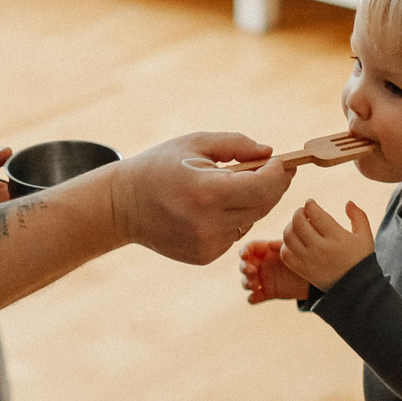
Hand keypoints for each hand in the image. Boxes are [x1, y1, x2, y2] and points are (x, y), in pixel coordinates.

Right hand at [107, 132, 293, 264]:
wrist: (122, 206)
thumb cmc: (159, 167)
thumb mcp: (194, 144)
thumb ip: (236, 144)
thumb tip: (270, 153)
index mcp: (206, 192)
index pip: (263, 187)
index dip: (278, 173)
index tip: (280, 161)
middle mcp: (208, 224)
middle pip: (264, 206)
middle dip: (273, 185)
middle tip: (274, 169)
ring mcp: (207, 244)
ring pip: (250, 220)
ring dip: (250, 202)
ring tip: (226, 186)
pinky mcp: (205, 256)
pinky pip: (234, 234)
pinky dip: (232, 219)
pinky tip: (209, 209)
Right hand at [240, 239, 310, 303]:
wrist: (313, 279)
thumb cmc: (303, 260)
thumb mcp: (294, 251)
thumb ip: (281, 247)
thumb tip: (269, 245)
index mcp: (265, 252)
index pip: (250, 249)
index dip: (244, 251)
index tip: (244, 255)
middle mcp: (261, 265)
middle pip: (244, 265)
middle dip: (244, 268)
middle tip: (251, 271)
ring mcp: (263, 280)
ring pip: (246, 281)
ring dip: (246, 283)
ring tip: (254, 285)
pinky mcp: (267, 293)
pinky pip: (254, 297)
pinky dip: (252, 298)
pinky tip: (254, 297)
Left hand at [279, 199, 373, 293]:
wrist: (356, 288)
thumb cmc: (360, 259)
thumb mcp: (365, 237)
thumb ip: (358, 216)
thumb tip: (348, 202)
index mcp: (336, 237)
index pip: (315, 214)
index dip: (310, 204)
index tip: (311, 204)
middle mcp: (321, 248)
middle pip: (298, 222)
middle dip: (298, 213)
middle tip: (303, 212)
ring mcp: (309, 260)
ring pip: (288, 237)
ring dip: (290, 227)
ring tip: (297, 226)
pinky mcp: (302, 270)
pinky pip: (285, 254)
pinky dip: (286, 245)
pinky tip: (295, 242)